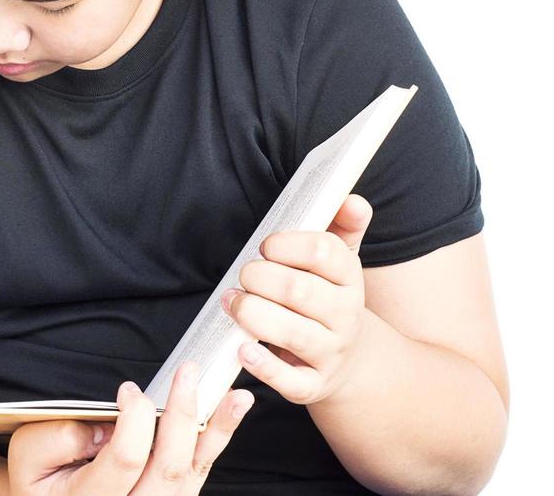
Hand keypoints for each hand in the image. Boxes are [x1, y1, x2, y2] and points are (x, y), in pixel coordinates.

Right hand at [7, 363, 253, 493]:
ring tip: (236, 396)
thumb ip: (59, 439)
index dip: (134, 420)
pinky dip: (217, 438)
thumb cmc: (39, 477)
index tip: (127, 390)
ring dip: (216, 429)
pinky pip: (199, 471)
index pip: (126, 459)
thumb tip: (107, 426)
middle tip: (188, 373)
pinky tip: (232, 410)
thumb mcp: (28, 455)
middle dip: (182, 415)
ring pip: (192, 473)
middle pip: (168, 467)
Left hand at [223, 194, 373, 405]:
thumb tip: (351, 199)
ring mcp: (330, 353)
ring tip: (233, 304)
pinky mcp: (313, 385)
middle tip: (244, 276)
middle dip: (260, 278)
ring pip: (294, 334)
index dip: (286, 244)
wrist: (352, 361)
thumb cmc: (329, 299)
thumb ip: (342, 226)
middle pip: (300, 291)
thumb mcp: (340, 262)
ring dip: (253, 314)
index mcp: (349, 279)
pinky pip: (291, 381)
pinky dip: (264, 367)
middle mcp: (344, 316)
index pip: (324, 252)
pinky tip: (244, 350)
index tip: (266, 246)